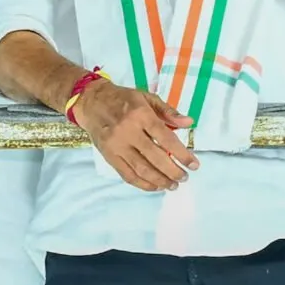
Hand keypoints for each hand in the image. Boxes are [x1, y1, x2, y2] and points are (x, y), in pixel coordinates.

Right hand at [75, 78, 197, 192]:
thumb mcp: (147, 97)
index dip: (182, 154)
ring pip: (141, 169)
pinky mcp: (108, 156)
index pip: (166, 138)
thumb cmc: (123, 99)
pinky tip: (155, 186)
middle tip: (185, 178)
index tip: (194, 165)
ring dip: (160, 181)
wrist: (91, 102)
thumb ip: (168, 111)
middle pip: (155, 157)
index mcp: (141, 114)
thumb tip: (189, 122)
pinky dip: (143, 184)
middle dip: (173, 171)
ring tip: (173, 185)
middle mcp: (128, 131)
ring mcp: (117, 146)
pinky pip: (127, 175)